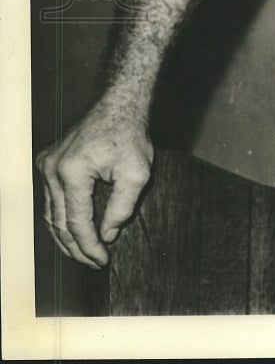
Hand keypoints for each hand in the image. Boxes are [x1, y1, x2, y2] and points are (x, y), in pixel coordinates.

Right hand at [36, 100, 153, 267]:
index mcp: (72, 171)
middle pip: (59, 222)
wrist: (119, 103)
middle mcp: (52, 169)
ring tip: (84, 253)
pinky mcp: (47, 161)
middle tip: (94, 262)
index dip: (90, 246)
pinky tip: (73, 231)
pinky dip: (60, 218)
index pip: (77, 223)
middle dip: (77, 247)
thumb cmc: (130, 134)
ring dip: (66, 237)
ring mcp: (46, 164)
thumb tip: (107, 235)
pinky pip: (50, 199)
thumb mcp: (137, 173)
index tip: (103, 260)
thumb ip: (122, 208)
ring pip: (50, 214)